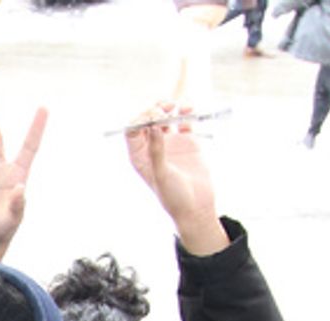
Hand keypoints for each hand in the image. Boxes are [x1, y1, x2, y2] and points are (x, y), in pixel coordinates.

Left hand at [124, 103, 228, 256]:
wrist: (196, 206)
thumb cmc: (174, 196)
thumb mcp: (162, 174)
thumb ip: (157, 151)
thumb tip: (154, 127)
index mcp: (140, 157)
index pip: (133, 131)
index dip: (140, 120)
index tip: (152, 116)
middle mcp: (153, 148)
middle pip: (148, 121)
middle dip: (154, 110)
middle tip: (164, 108)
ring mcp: (170, 144)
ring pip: (166, 117)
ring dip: (170, 108)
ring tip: (178, 105)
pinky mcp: (187, 141)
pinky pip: (184, 121)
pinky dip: (186, 112)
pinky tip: (189, 109)